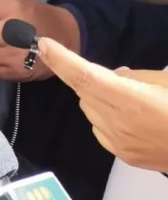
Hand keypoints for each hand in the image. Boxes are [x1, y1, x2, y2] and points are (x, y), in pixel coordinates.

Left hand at [38, 38, 167, 171]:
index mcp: (128, 99)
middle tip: (121, 80)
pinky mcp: (122, 156)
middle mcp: (115, 122)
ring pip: (91, 109)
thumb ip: (134, 76)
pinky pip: (101, 128)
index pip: (83, 75)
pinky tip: (135, 119)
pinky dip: (108, 117)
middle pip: (84, 91)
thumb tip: (114, 75)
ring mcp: (117, 142)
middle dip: (92, 79)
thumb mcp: (166, 81)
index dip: (60, 59)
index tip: (43, 44)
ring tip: (136, 102)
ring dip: (101, 99)